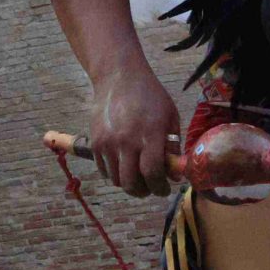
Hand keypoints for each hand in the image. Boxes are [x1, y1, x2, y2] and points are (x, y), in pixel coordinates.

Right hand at [92, 64, 180, 197]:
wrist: (118, 77)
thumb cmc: (149, 95)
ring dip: (129, 184)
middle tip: (150, 188)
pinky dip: (115, 174)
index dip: (160, 187)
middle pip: (131, 184)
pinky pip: (104, 170)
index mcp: (149, 135)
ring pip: (116, 180)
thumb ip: (172, 147)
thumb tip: (174, 175)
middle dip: (143, 192)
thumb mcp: (170, 117)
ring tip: (137, 176)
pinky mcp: (95, 142)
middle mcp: (126, 142)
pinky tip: (124, 165)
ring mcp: (108, 143)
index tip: (165, 188)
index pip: (153, 174)